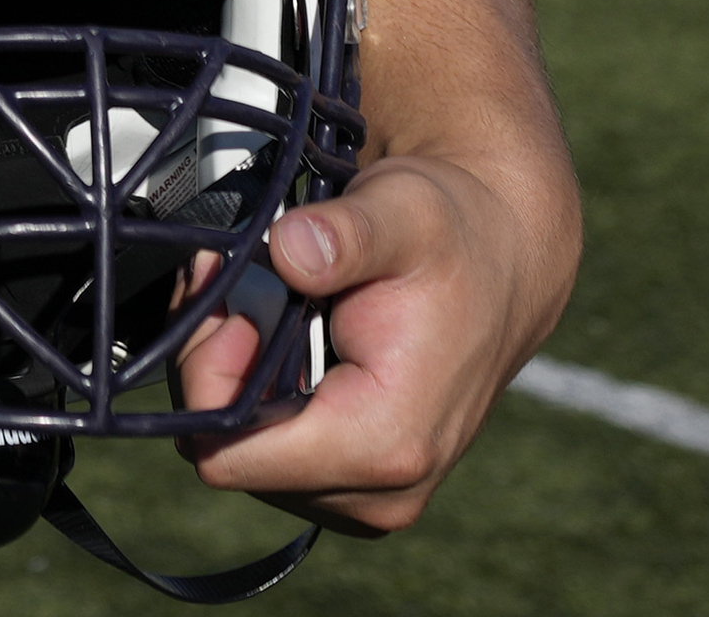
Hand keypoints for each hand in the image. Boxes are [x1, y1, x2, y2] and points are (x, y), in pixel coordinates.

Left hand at [175, 140, 581, 534]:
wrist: (499, 261)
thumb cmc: (452, 237)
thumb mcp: (403, 212)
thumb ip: (345, 234)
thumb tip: (288, 250)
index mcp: (385, 446)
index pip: (228, 455)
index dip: (209, 373)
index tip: (234, 303)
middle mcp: (376, 493)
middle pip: (226, 452)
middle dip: (215, 363)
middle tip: (239, 285)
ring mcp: (364, 495)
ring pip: (239, 451)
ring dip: (232, 374)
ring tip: (265, 302)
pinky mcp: (354, 482)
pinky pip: (265, 449)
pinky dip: (255, 389)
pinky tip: (279, 334)